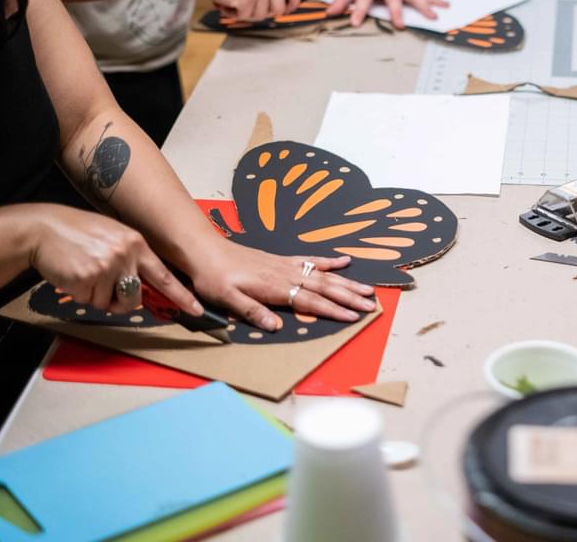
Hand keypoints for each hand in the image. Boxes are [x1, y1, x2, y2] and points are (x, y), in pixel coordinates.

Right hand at [28, 205, 201, 314]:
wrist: (44, 229)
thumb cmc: (79, 233)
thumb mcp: (114, 236)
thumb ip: (131, 258)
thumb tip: (141, 285)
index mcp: (136, 244)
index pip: (164, 275)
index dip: (181, 295)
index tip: (197, 309)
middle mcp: (125, 255)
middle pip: (135, 297)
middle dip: (120, 300)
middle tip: (103, 285)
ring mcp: (106, 267)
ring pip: (109, 303)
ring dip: (96, 296)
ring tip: (85, 273)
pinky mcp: (87, 278)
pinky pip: (89, 301)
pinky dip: (80, 293)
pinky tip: (74, 274)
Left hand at [186, 239, 376, 331]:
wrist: (205, 250)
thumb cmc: (214, 277)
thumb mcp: (227, 299)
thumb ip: (253, 311)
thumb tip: (276, 326)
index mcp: (275, 287)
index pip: (311, 301)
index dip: (333, 310)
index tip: (353, 317)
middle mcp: (286, 275)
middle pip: (325, 287)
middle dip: (349, 297)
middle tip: (370, 305)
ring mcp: (287, 265)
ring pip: (324, 275)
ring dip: (347, 282)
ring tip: (367, 289)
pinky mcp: (283, 260)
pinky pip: (312, 261)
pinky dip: (330, 262)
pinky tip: (345, 261)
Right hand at [194, 0, 301, 21]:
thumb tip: (281, 3)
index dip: (293, 3)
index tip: (287, 10)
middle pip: (278, 8)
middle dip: (264, 12)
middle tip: (249, 6)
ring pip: (262, 15)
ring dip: (247, 12)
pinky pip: (245, 16)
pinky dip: (233, 13)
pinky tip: (226, 2)